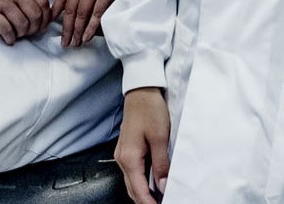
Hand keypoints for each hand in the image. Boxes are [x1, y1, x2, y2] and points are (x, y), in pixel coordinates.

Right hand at [0, 0, 50, 44]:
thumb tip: (40, 11)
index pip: (43, 2)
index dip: (45, 18)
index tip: (42, 25)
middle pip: (35, 15)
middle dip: (35, 28)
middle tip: (30, 32)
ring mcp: (1, 0)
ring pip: (22, 24)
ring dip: (22, 34)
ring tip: (17, 34)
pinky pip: (6, 29)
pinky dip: (10, 37)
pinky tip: (8, 38)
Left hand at [52, 0, 128, 47]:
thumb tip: (73, 2)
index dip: (56, 12)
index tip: (51, 25)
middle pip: (70, 8)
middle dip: (66, 28)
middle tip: (64, 42)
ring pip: (82, 12)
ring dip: (77, 31)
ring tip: (75, 43)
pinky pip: (97, 12)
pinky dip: (90, 27)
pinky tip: (86, 37)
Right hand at [116, 87, 170, 203]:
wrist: (141, 91)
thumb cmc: (150, 109)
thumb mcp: (160, 138)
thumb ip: (161, 164)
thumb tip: (162, 186)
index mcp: (129, 157)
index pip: (138, 190)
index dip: (149, 203)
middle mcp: (122, 158)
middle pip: (132, 189)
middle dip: (145, 201)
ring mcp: (122, 153)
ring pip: (131, 181)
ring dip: (143, 193)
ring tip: (159, 198)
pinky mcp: (126, 149)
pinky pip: (132, 172)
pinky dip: (141, 182)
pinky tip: (153, 183)